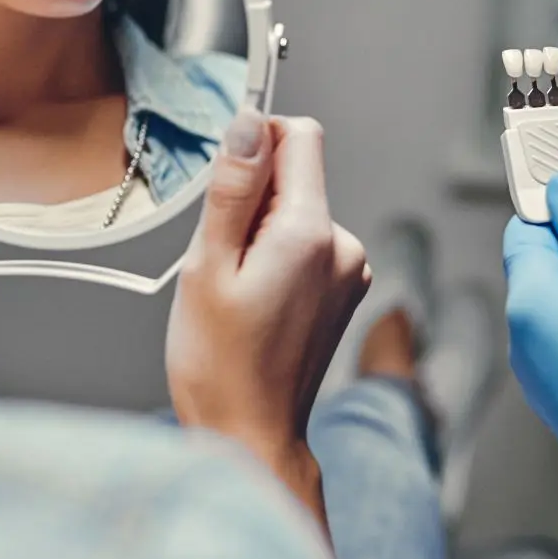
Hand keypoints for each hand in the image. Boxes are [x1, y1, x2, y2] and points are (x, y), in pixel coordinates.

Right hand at [167, 111, 369, 467]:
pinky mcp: (344, 290)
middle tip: (223, 258)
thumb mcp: (208, 266)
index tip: (226, 183)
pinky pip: (307, 243)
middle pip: (296, 175)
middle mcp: (344, 247)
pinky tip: (257, 299)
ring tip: (238, 288)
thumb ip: (233, 189)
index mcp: (310, 234)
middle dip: (252, 198)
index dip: (256, 143)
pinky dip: (278, 255)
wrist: (251, 434)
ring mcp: (350, 271)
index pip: (300, 136)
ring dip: (262, 232)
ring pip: (298, 211)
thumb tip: (249, 124)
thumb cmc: (221, 366)